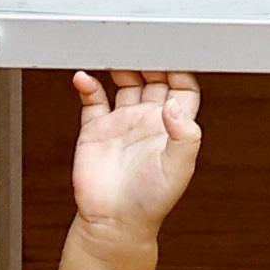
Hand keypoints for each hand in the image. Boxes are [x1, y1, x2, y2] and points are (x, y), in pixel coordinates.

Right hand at [69, 68, 202, 248]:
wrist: (114, 223)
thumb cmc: (150, 203)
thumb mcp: (178, 169)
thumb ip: (185, 135)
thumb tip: (176, 104)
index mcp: (173, 129)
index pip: (183, 90)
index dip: (180, 71)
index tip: (172, 55)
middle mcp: (149, 122)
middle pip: (154, 80)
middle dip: (151, 62)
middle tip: (143, 46)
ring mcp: (122, 124)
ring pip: (125, 84)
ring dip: (122, 67)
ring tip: (116, 55)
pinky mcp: (96, 130)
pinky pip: (93, 100)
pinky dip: (88, 85)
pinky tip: (84, 77)